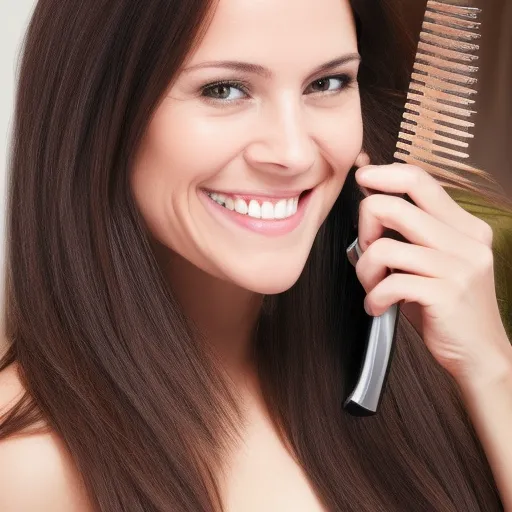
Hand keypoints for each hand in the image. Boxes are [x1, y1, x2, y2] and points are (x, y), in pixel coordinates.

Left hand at [353, 163, 511, 384]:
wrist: (479, 353)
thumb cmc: (446, 307)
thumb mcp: (432, 263)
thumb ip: (409, 234)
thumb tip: (371, 201)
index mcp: (464, 227)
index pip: (421, 181)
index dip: (384, 174)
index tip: (362, 175)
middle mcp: (466, 242)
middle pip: (394, 208)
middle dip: (364, 227)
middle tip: (367, 250)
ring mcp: (459, 267)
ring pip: (384, 248)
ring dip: (365, 270)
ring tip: (372, 286)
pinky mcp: (446, 294)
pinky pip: (390, 283)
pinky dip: (373, 297)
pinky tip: (377, 306)